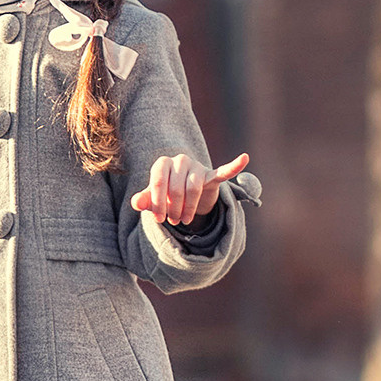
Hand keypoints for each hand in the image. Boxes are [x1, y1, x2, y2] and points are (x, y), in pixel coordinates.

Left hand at [133, 151, 250, 225]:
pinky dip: (234, 166)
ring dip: (188, 208)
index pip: (157, 182)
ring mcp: (197, 166)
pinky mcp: (211, 175)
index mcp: (162, 164)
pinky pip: (223, 171)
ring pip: (193, 189)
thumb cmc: (165, 195)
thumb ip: (144, 200)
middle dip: (173, 209)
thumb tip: (136, 203)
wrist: (184, 196)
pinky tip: (244, 158)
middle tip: (173, 222)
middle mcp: (180, 160)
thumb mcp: (154, 199)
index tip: (158, 219)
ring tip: (184, 220)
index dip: (157, 203)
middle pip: (176, 188)